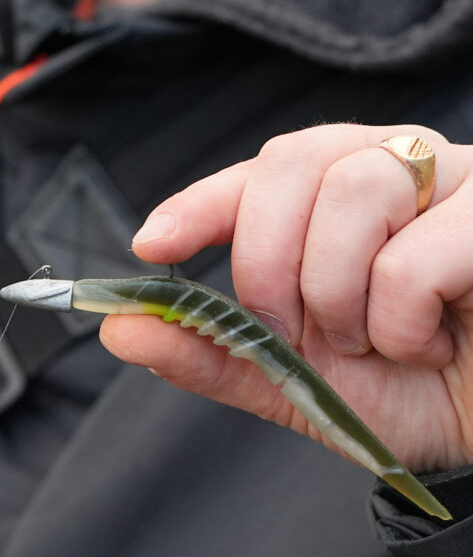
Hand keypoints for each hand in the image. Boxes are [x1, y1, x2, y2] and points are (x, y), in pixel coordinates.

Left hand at [99, 124, 472, 474]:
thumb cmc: (404, 393)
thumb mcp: (291, 380)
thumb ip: (210, 350)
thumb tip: (117, 327)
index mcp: (339, 198)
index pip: (260, 173)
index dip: (199, 204)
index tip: (150, 247)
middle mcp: (396, 171)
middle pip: (292, 163)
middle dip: (266, 262)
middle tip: (292, 329)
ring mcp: (457, 184)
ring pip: (354, 193)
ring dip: (338, 295)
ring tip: (373, 341)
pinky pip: (417, 252)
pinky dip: (400, 320)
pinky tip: (429, 345)